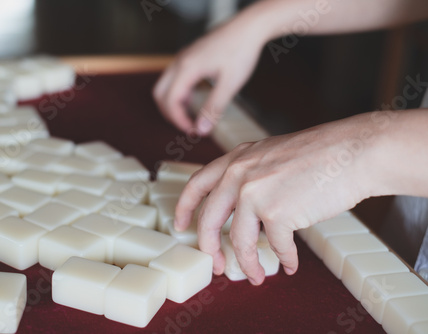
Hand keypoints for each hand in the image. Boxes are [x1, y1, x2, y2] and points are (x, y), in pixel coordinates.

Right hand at [153, 9, 266, 135]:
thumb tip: (201, 130)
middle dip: (170, 114)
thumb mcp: (230, 84)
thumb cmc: (241, 51)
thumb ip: (214, 108)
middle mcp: (180, 62)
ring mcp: (183, 58)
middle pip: (160, 94)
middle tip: (188, 127)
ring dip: (174, 104)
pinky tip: (195, 101)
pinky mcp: (189, 57)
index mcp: (187, 68)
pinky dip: (179, 94)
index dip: (179, 120)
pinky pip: (175, 79)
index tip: (194, 132)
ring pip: (165, 86)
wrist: (248, 26)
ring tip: (192, 117)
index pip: (170, 101)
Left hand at [174, 114, 377, 284]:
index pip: (197, 185)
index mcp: (236, 159)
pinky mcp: (278, 212)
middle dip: (209, 248)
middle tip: (216, 265)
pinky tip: (290, 263)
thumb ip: (250, 174)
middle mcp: (239, 174)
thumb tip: (242, 210)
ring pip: (239, 241)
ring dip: (248, 263)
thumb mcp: (270, 153)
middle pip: (209, 220)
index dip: (185, 208)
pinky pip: (275, 246)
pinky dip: (284, 259)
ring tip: (256, 275)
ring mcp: (255, 193)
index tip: (181, 226)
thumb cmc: (319, 153)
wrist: (350, 152)